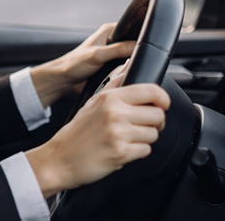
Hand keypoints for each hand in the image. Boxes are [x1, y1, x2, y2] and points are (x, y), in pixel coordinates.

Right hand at [23, 77, 169, 197]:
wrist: (61, 158)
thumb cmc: (77, 132)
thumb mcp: (93, 101)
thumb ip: (114, 83)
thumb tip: (128, 66)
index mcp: (110, 98)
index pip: (152, 91)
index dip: (163, 99)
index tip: (162, 105)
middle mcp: (115, 113)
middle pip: (158, 115)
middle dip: (154, 123)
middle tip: (142, 126)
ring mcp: (118, 133)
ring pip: (154, 134)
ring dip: (145, 139)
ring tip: (128, 138)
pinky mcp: (121, 153)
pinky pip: (146, 150)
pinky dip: (138, 152)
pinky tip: (123, 149)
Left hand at [29, 23, 134, 107]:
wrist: (65, 80)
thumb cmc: (75, 64)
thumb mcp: (97, 55)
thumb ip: (117, 49)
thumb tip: (138, 45)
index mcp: (109, 30)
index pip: (133, 28)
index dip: (142, 36)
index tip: (149, 45)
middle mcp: (113, 40)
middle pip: (134, 43)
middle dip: (139, 51)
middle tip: (144, 59)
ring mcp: (114, 53)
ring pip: (132, 56)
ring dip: (134, 62)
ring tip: (137, 67)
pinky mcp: (113, 65)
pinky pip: (126, 67)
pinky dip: (129, 70)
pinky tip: (131, 74)